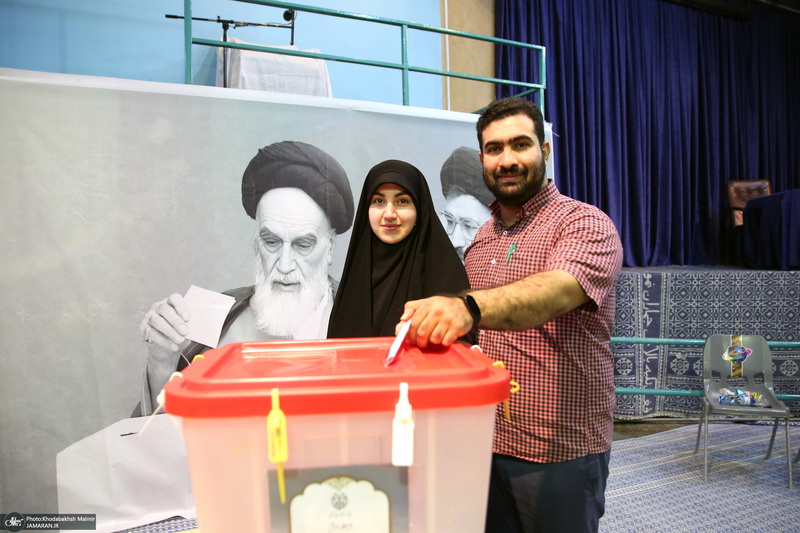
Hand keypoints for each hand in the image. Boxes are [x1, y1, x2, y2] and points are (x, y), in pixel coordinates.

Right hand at [140, 294, 192, 408]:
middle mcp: (158, 306)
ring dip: (170, 331)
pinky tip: (173, 346)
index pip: (175, 298)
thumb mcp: (189, 326)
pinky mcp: (144, 328)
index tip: (188, 318)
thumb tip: (205, 323)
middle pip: (165, 309)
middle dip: (175, 321)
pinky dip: (163, 341)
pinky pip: (151, 333)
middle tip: (185, 331)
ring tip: (180, 340)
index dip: (181, 307)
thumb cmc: (181, 332)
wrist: (169, 346)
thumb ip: (193, 322)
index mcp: (171, 302)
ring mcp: (149, 316)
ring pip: (157, 321)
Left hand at [398, 295, 472, 347]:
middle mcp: (437, 311)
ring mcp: (448, 319)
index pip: (413, 323)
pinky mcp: (457, 327)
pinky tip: (444, 337)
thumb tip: (402, 320)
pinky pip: (445, 341)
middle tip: (421, 343)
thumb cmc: (441, 307)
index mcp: (427, 305)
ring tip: (434, 338)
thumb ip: (411, 310)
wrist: (464, 306)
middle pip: (422, 333)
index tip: (410, 339)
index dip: (409, 334)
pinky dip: (443, 343)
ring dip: (432, 342)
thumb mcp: (425, 303)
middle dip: (419, 342)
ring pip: (434, 339)